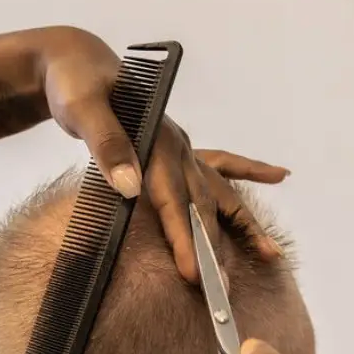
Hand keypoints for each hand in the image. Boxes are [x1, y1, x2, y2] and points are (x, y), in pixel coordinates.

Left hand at [33, 27, 289, 281]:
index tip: (192, 275)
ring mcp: (182, 146)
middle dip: (212, 251)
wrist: (75, 61)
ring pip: (218, 192)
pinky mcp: (177, 147)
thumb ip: (106, 146)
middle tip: (220, 293)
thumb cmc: (74, 86)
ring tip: (273, 254)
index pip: (173, 200)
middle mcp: (177, 144)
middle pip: (201, 206)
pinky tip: (280, 175)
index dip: (183, 238)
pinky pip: (222, 162)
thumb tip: (129, 186)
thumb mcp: (82, 110)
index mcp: (156, 138)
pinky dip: (250, 169)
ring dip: (244, 224)